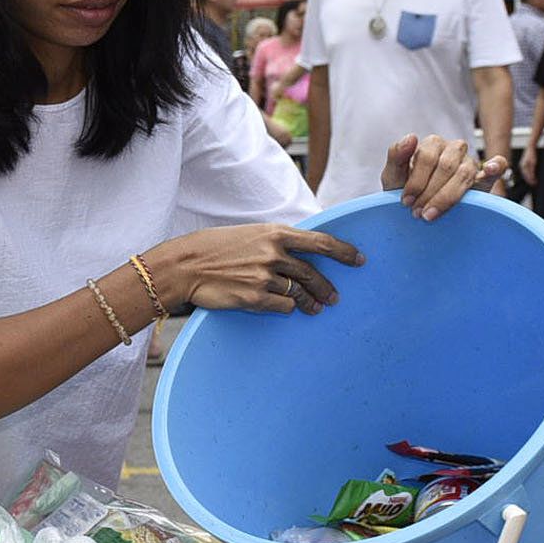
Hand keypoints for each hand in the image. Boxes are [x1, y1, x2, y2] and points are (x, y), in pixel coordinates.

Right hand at [147, 221, 365, 315]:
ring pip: (299, 294)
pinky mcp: (254, 298)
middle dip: (327, 288)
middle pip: (313, 274)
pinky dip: (284, 309)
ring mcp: (265, 277)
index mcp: (275, 233)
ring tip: (315, 309)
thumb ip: (275, 242)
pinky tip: (281, 308)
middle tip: (334, 298)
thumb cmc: (214, 247)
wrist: (184, 266)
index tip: (359, 260)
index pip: (321, 242)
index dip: (344, 252)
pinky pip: (282, 307)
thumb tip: (299, 253)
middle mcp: (274, 254)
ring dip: (309, 303)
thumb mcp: (249, 234)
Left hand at [382, 134, 499, 217]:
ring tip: (431, 214)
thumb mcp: (393, 175)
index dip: (416, 181)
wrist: (418, 209)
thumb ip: (396, 155)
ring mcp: (470, 162)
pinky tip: (489, 169)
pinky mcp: (484, 176)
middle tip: (418, 212)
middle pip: (446, 166)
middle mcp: (453, 149)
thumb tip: (411, 137)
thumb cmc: (405, 189)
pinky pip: (497, 165)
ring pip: (465, 172)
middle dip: (430, 193)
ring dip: (448, 196)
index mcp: (432, 144)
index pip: (427, 157)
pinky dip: (496, 166)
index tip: (406, 201)